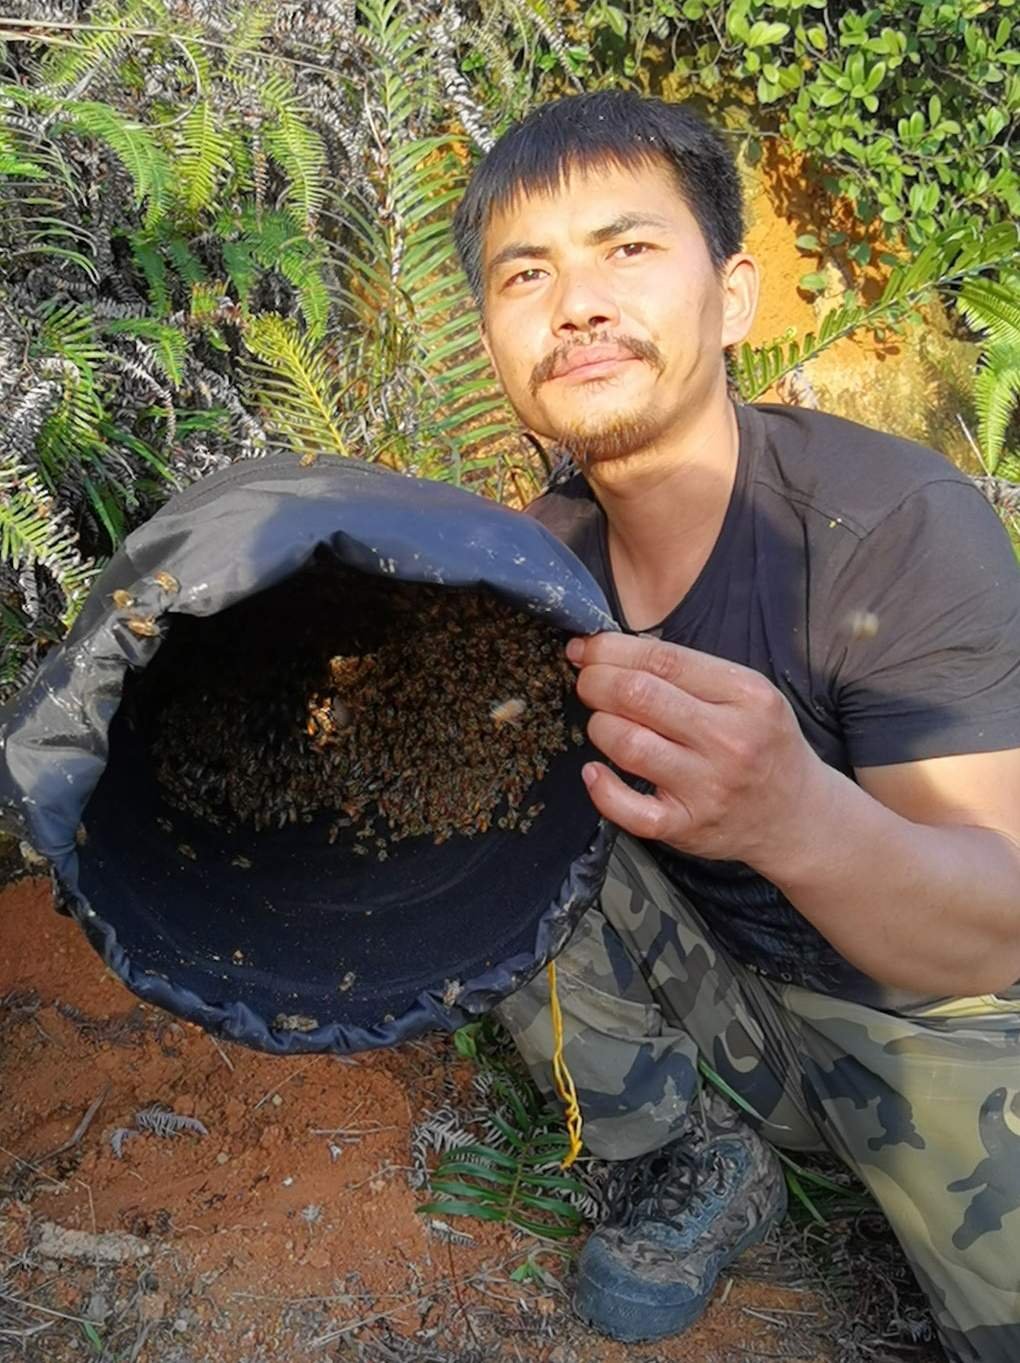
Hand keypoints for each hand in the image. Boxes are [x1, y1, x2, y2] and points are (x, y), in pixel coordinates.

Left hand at [567, 632, 830, 870]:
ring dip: (599, 727)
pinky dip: (601, 788)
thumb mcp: (745, 694)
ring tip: (602, 724)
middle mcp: (730, 739)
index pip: (663, 660)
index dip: (610, 651)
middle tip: (587, 684)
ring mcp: (709, 786)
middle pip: (638, 696)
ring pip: (627, 745)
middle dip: (596, 682)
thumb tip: (608, 651)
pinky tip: (595, 772)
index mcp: (746, 694)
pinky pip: (628, 809)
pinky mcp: (688, 827)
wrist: (796, 814)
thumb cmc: (760, 743)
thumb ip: (687, 673)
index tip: (586, 650)